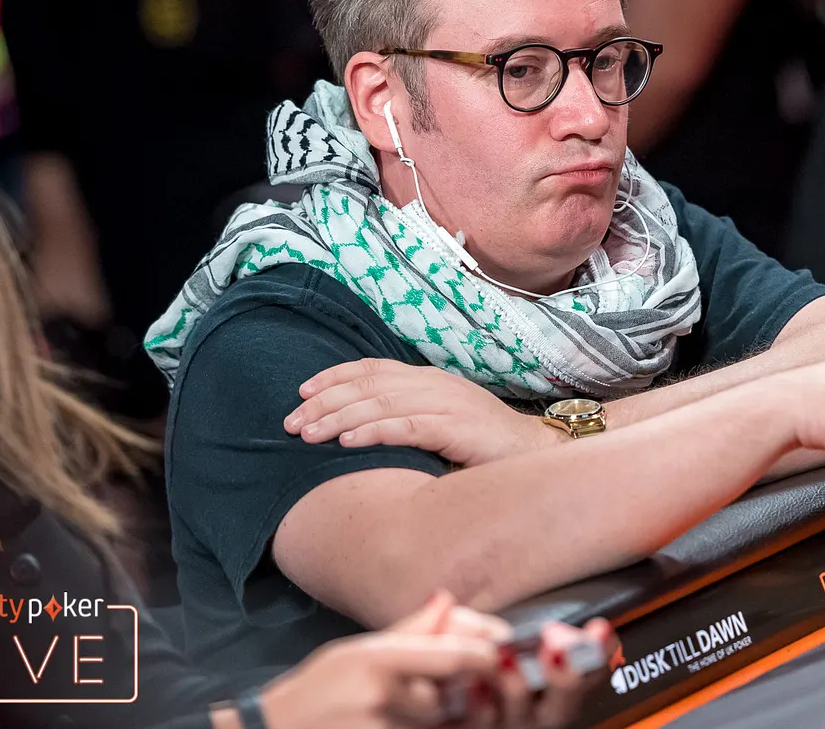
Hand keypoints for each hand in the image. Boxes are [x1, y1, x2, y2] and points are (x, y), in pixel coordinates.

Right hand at [254, 591, 615, 728]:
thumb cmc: (310, 697)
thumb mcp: (352, 653)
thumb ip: (408, 630)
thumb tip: (447, 601)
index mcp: (379, 659)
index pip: (461, 654)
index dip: (493, 652)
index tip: (504, 647)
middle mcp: (385, 696)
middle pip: (462, 691)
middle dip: (470, 687)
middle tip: (477, 677)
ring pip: (449, 722)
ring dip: (447, 716)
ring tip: (403, 706)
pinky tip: (399, 720)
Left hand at [283, 359, 556, 466]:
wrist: (534, 454)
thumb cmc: (483, 445)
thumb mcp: (439, 424)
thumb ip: (407, 419)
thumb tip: (359, 428)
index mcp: (428, 379)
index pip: (372, 369)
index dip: (334, 378)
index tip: (301, 393)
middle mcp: (434, 384)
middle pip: (369, 385)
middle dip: (325, 401)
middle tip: (291, 422)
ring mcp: (447, 403)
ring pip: (381, 403)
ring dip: (339, 417)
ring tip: (308, 434)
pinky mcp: (458, 428)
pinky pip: (408, 426)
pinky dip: (375, 430)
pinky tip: (348, 441)